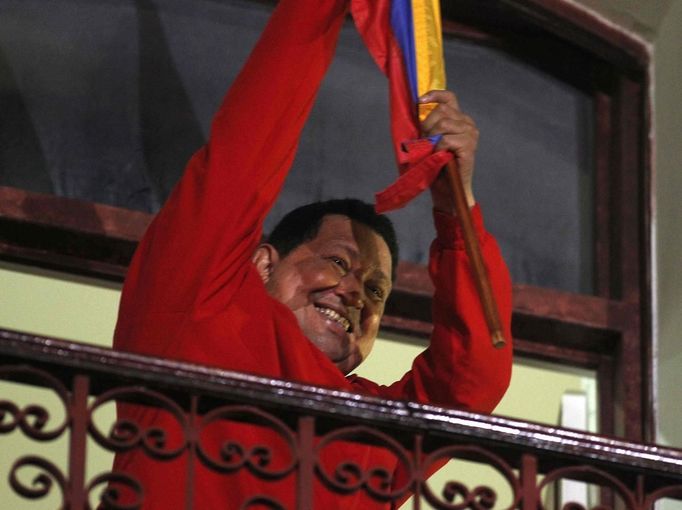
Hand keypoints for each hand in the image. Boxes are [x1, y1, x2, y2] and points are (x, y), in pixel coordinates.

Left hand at [419, 90, 478, 212]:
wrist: (447, 190)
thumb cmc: (436, 166)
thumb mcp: (430, 141)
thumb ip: (428, 125)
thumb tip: (416, 109)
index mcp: (459, 119)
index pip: (449, 98)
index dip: (434, 95)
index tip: (419, 101)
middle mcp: (467, 124)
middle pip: (442, 111)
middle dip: (427, 125)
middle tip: (424, 142)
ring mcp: (470, 134)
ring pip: (443, 123)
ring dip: (432, 137)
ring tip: (431, 150)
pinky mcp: (469, 146)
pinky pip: (446, 139)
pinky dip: (437, 148)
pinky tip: (438, 156)